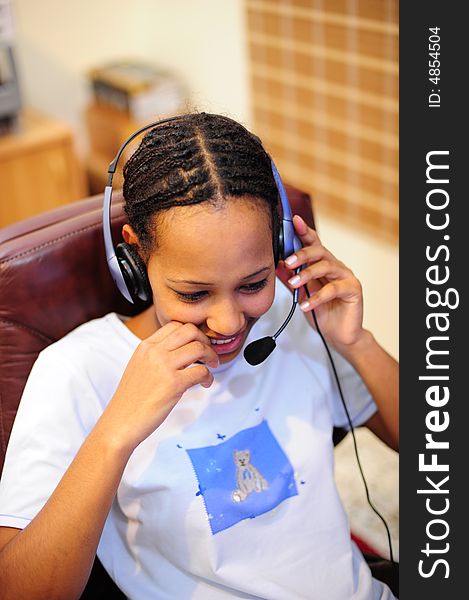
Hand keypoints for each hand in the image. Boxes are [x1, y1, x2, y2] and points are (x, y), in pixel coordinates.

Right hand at [99, 322, 218, 450]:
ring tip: (211, 366)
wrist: (120, 423)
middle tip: (208, 353)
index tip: (198, 343)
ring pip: (199, 347)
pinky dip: (208, 376)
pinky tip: (205, 383)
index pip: (175, 325)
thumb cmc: (130, 400)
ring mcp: (164, 366)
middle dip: (204, 340)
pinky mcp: (174, 384)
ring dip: (211, 356)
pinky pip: (201, 371)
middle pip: (190, 330)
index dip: (192, 333)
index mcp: (145, 346)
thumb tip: (181, 351)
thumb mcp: (139, 367)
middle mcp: (154, 352)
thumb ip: (156, 355)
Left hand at [276, 215, 363, 351]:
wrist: (338, 335)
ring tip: (293, 284)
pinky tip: (305, 305)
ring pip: (326, 267)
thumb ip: (290, 279)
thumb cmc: (321, 313)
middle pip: (319, 251)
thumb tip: (275, 265)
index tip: (293, 222)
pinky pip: (334, 289)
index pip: (313, 243)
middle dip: (302, 254)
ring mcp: (346, 276)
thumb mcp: (301, 294)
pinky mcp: (354, 289)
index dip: (304, 231)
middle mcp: (335, 266)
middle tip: (287, 262)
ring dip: (307, 274)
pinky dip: (317, 297)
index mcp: (322, 264)